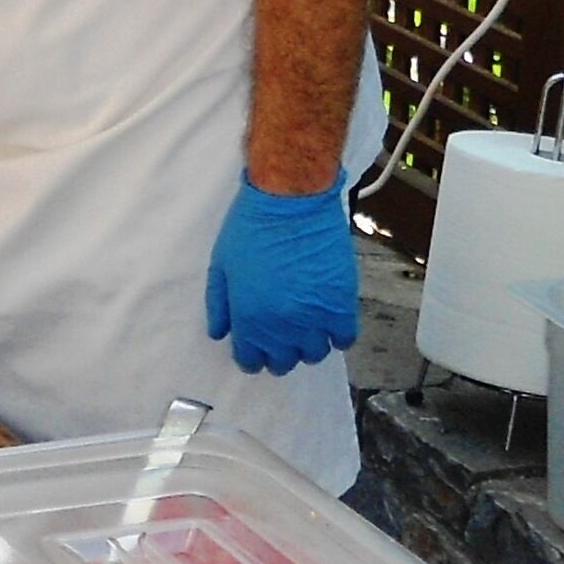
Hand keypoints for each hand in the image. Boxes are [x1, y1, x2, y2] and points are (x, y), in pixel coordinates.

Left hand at [204, 175, 361, 376]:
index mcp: (249, 319)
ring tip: (307, 325)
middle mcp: (281, 327)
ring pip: (315, 354)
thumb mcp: (221, 266)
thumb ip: (218, 305)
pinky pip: (344, 338)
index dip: (253, 356)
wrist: (291, 201)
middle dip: (280, 353)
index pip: (251, 360)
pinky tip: (330, 319)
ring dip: (309, 345)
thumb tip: (219, 334)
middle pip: (284, 362)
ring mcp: (314, 318)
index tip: (258, 349)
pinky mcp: (341, 304)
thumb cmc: (250, 229)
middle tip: (282, 335)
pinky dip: (338, 334)